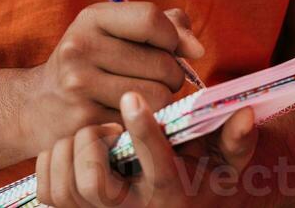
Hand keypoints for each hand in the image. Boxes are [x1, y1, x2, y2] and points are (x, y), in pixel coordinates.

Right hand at [19, 2, 204, 155]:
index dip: (174, 37)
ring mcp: (80, 87)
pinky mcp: (86, 123)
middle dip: (170, 75)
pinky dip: (144, 124)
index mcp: (91, 19)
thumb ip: (162, 26)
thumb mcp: (114, 31)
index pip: (151, 19)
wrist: (38, 105)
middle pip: (162, 63)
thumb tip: (195, 48)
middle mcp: (81, 48)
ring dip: (163, 103)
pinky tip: (129, 119)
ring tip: (144, 99)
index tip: (179, 49)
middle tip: (153, 80)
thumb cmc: (90, 62)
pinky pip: (142, 125)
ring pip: (158, 98)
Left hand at [35, 91, 257, 207]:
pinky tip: (71, 145)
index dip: (143, 132)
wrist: (186, 203)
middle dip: (94, 144)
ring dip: (72, 149)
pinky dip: (52, 162)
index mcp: (172, 194)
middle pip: (96, 185)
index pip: (158, 168)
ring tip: (91, 134)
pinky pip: (49, 190)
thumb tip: (245, 115)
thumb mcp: (230, 159)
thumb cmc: (208, 172)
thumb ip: (237, 139)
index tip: (132, 96)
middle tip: (106, 125)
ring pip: (69, 187)